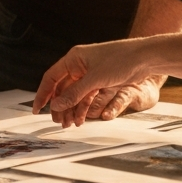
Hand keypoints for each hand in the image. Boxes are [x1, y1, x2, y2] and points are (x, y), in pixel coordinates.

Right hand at [33, 39, 154, 126]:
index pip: (51, 78)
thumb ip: (74, 94)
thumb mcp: (95, 80)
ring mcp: (90, 73)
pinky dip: (83, 107)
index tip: (37, 109)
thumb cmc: (120, 60)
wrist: (145, 57)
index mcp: (74, 58)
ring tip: (70, 125)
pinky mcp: (100, 80)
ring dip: (71, 109)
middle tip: (58, 122)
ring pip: (74, 94)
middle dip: (59, 106)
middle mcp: (79, 65)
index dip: (42, 94)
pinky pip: (86, 96)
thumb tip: (55, 106)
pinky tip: (82, 119)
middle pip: (62, 88)